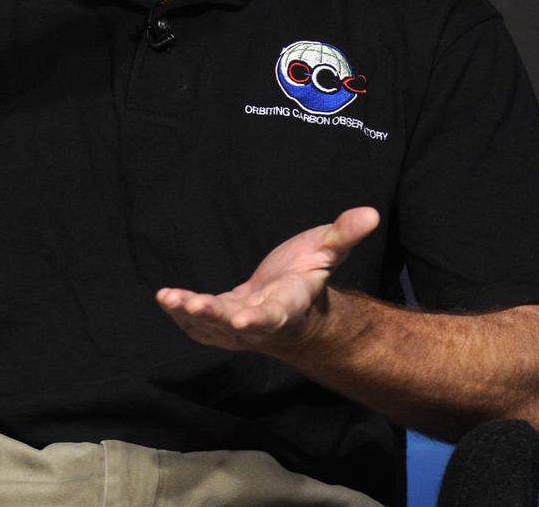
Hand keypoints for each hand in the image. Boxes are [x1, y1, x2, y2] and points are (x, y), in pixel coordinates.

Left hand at [156, 207, 378, 353]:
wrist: (295, 304)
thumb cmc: (308, 274)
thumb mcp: (328, 250)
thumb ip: (345, 233)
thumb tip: (372, 212)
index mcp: (289, 304)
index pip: (274, 314)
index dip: (259, 318)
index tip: (241, 319)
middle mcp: (262, 320)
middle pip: (237, 323)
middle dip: (214, 316)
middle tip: (193, 306)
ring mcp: (239, 323)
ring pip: (212, 325)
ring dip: (190, 314)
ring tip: (170, 298)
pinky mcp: (222, 319)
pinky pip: (199, 323)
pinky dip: (182, 314)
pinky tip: (166, 299)